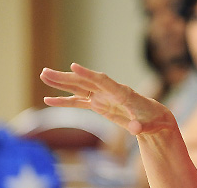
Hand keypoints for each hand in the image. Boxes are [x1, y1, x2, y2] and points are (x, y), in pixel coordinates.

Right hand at [40, 63, 175, 135]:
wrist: (153, 119)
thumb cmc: (153, 120)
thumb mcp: (149, 125)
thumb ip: (140, 127)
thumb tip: (135, 130)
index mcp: (122, 92)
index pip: (103, 81)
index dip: (88, 74)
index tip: (73, 66)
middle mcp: (109, 91)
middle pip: (85, 81)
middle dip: (66, 77)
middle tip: (45, 71)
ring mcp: (102, 97)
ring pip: (78, 88)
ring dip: (61, 82)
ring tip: (43, 75)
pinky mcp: (98, 105)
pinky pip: (78, 102)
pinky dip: (64, 101)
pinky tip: (48, 100)